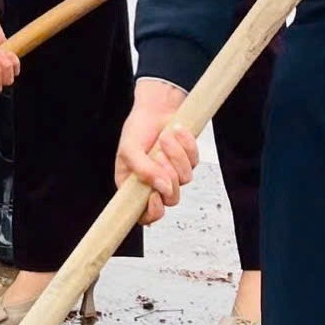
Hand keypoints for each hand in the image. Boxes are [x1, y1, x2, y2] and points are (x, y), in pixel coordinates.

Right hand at [114, 77, 200, 224]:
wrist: (155, 108)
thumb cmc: (137, 130)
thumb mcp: (130, 149)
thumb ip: (143, 171)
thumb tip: (163, 189)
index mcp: (134, 188)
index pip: (145, 216)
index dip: (153, 211)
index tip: (155, 196)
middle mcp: (154, 185)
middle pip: (171, 199)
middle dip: (167, 174)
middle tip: (157, 154)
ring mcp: (173, 174)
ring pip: (185, 179)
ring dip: (175, 155)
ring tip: (164, 138)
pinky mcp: (188, 163)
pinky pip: (194, 161)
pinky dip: (185, 145)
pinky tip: (176, 132)